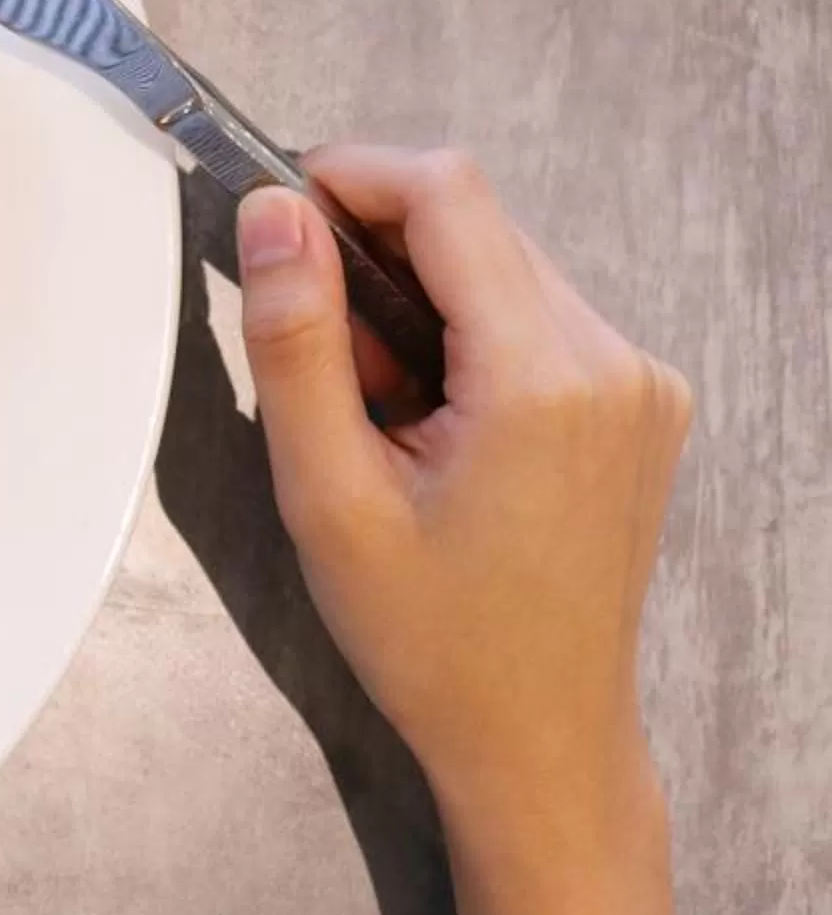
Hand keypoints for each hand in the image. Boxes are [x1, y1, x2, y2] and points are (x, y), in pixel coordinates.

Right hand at [232, 147, 690, 829]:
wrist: (540, 739)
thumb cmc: (430, 638)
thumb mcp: (328, 495)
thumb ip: (297, 342)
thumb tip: (273, 215)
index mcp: (544, 380)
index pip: (449, 194)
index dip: (350, 175)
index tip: (275, 214)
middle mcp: (615, 362)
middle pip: (477, 224)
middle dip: (376, 256)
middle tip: (320, 356)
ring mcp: (641, 382)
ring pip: (503, 265)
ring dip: (420, 301)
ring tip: (378, 411)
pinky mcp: (641, 402)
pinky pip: (537, 315)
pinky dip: (467, 335)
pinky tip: (433, 422)